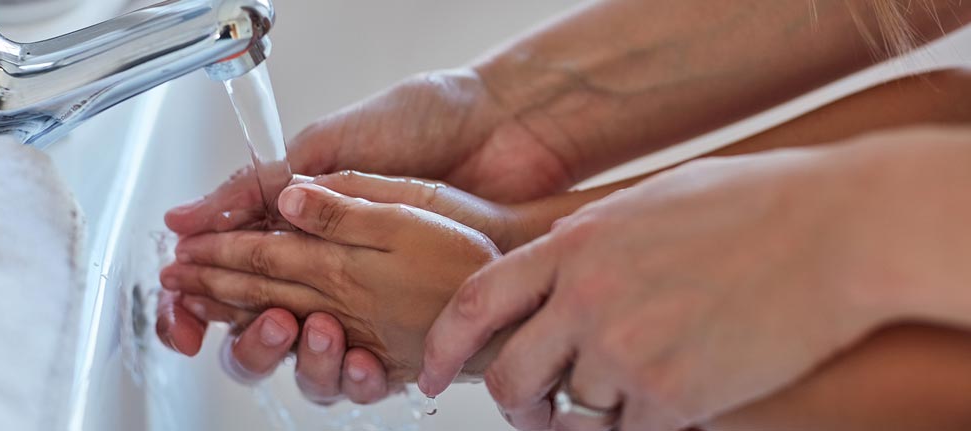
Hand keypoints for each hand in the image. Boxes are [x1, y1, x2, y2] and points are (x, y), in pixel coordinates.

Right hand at [157, 68, 574, 401]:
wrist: (505, 154)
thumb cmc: (426, 139)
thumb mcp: (338, 150)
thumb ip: (268, 185)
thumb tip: (192, 215)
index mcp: (305, 228)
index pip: (235, 271)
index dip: (201, 291)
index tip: (182, 294)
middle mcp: (328, 276)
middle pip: (260, 326)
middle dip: (244, 337)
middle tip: (253, 323)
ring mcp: (363, 311)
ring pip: (306, 361)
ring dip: (302, 357)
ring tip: (321, 331)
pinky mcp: (401, 339)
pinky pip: (364, 379)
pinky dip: (357, 377)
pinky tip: (364, 359)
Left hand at [420, 128, 970, 429]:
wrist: (836, 229)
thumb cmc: (751, 204)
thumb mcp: (647, 202)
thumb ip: (588, 240)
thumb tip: (552, 271)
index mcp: (574, 244)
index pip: (476, 302)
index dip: (443, 346)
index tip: (429, 378)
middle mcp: (587, 298)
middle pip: (511, 377)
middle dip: (518, 403)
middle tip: (537, 410)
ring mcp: (628, 349)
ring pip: (580, 408)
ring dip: (606, 402)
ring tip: (657, 365)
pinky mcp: (674, 394)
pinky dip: (646, 422)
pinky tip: (680, 392)